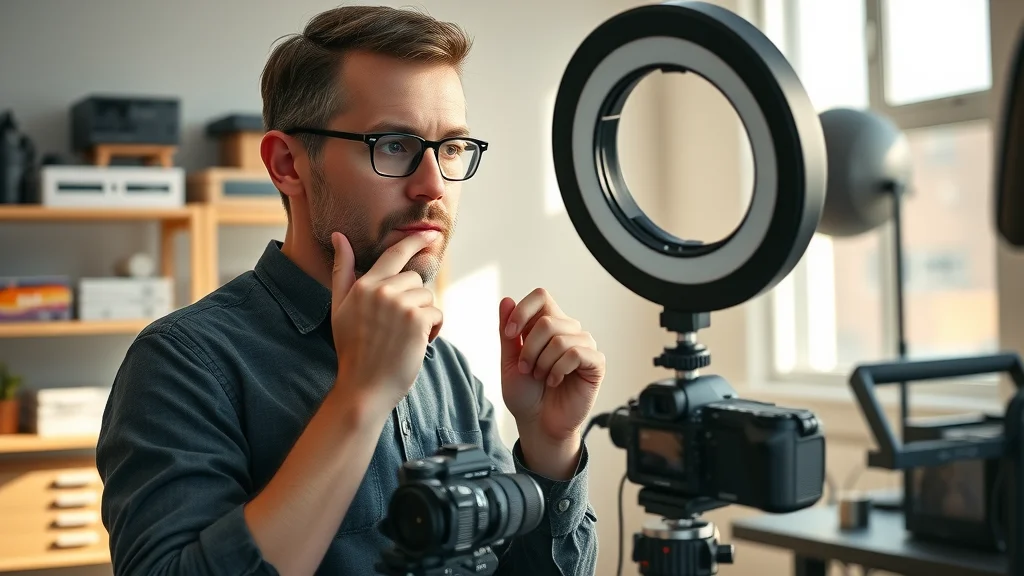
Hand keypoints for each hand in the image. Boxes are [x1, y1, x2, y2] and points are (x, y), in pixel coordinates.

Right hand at [330, 231, 442, 413]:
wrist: (363, 388)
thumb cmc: (353, 350)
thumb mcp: (339, 307)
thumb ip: (342, 270)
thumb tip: (339, 236)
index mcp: (364, 285)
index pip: (395, 253)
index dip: (416, 240)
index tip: (432, 233)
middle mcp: (381, 290)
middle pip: (415, 279)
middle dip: (414, 300)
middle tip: (400, 326)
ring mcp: (399, 304)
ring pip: (428, 298)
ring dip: (424, 317)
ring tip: (406, 337)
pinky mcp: (417, 320)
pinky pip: (438, 314)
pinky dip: (434, 330)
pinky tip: (417, 344)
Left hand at [499, 288, 604, 446]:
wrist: (537, 423)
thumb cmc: (525, 394)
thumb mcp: (509, 361)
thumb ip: (508, 333)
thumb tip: (506, 300)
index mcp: (546, 325)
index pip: (541, 296)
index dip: (523, 311)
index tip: (510, 334)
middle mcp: (568, 331)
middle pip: (547, 320)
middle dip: (529, 349)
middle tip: (527, 369)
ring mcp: (583, 345)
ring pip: (560, 338)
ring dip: (542, 363)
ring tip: (541, 377)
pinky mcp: (596, 363)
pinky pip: (577, 353)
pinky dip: (559, 369)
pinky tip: (555, 380)